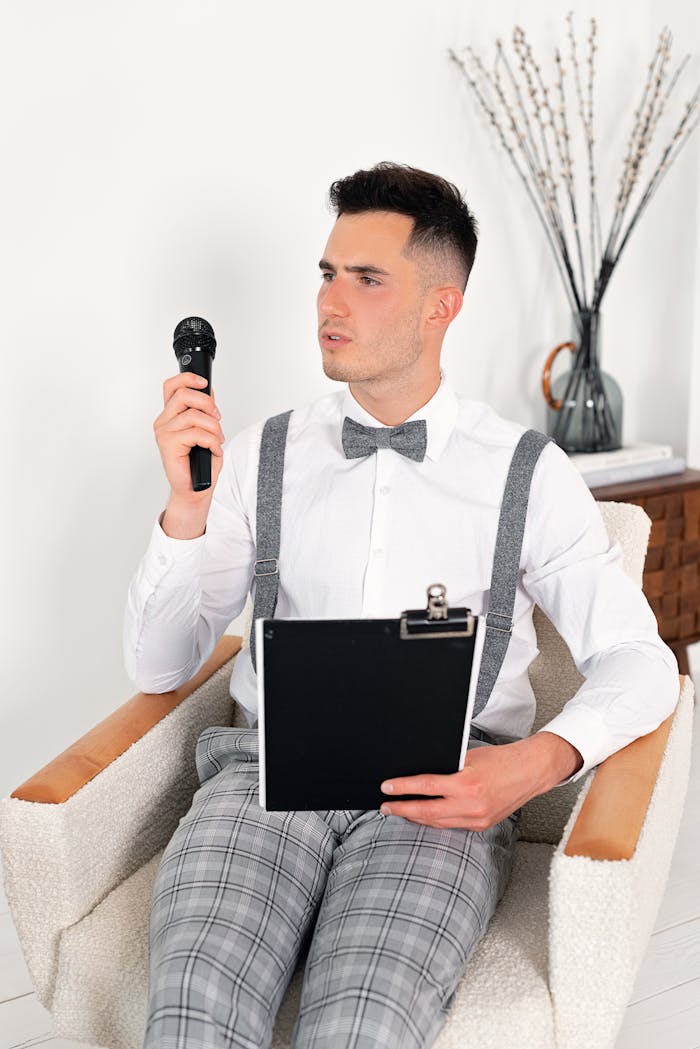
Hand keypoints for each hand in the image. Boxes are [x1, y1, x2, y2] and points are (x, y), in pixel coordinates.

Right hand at [153, 372, 225, 522]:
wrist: (195, 489)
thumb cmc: (200, 463)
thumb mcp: (207, 430)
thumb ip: (204, 411)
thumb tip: (209, 391)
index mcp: (171, 415)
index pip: (172, 386)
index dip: (188, 378)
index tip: (204, 382)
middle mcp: (164, 421)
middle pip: (184, 394)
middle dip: (207, 403)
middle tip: (217, 418)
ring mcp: (164, 433)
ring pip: (193, 415)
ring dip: (213, 427)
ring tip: (217, 440)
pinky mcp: (168, 445)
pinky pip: (196, 433)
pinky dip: (211, 441)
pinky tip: (213, 450)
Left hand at [379, 732, 582, 829]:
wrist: (530, 772)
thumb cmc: (501, 759)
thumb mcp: (470, 757)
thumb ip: (447, 768)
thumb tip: (420, 774)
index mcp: (467, 783)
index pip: (426, 787)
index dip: (402, 788)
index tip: (386, 788)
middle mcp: (472, 805)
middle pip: (427, 812)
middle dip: (403, 810)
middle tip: (385, 806)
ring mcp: (477, 818)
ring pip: (438, 822)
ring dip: (417, 818)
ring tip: (400, 811)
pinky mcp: (482, 825)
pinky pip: (452, 825)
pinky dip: (436, 820)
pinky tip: (424, 816)